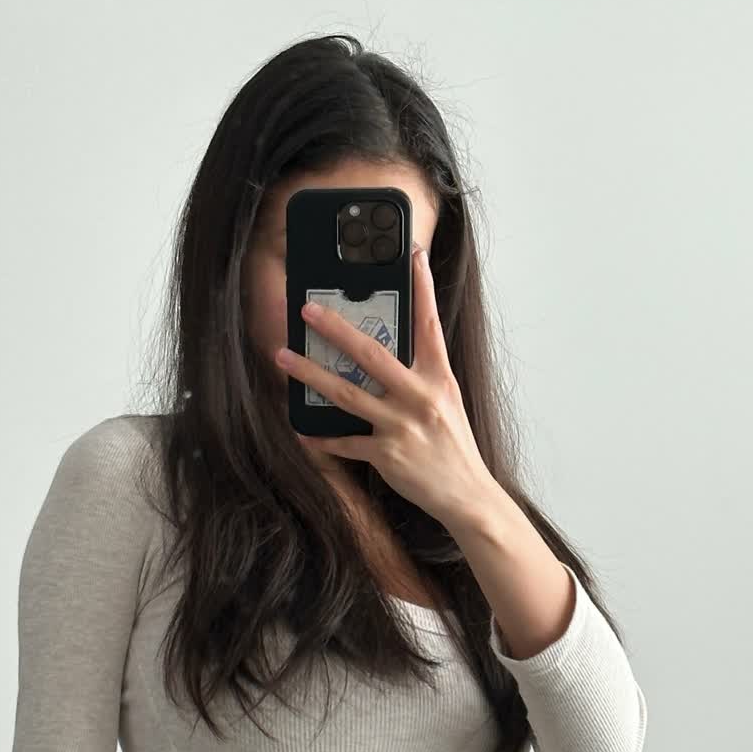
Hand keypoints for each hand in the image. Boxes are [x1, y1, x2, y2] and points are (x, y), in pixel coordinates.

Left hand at [276, 243, 496, 529]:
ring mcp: (402, 425)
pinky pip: (346, 442)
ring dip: (310, 374)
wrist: (468, 496)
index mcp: (439, 378)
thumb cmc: (454, 447)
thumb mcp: (447, 402)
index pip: (429, 323)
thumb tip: (388, 355)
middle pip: (372, 354)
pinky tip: (302, 430)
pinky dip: (322, 438)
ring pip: (347, 393)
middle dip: (336, 328)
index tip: (412, 255)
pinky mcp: (387, 454)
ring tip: (284, 357)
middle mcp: (421, 396)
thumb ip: (422, 377)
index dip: (422, 287)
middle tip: (308, 310)